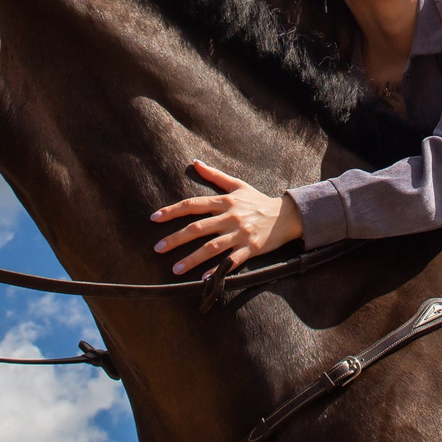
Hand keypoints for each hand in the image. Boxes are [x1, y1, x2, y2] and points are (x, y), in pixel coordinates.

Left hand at [149, 161, 303, 273]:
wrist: (287, 216)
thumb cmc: (259, 201)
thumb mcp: (238, 185)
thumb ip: (215, 175)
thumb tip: (195, 162)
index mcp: (225, 201)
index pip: (193, 205)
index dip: (172, 211)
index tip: (155, 218)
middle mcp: (230, 217)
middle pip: (198, 228)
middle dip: (176, 239)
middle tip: (158, 248)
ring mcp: (240, 234)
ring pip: (211, 247)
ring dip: (192, 259)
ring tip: (175, 269)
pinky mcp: (251, 248)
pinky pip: (232, 261)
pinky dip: (218, 270)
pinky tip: (204, 279)